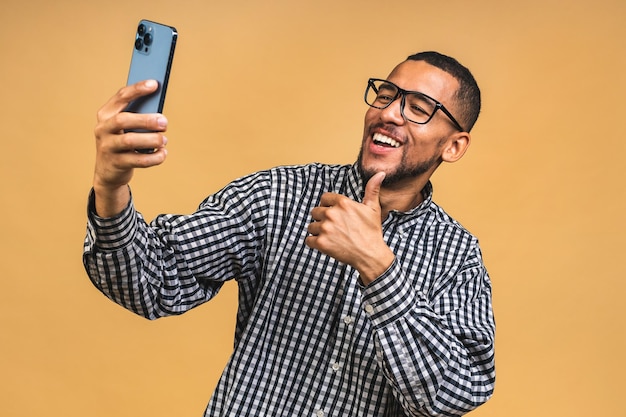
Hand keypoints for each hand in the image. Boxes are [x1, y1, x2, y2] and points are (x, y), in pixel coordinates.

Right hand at [92, 80, 168, 216]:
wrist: (109, 171)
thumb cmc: (122, 143)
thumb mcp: (125, 128)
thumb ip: (137, 117)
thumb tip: (160, 112)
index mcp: (106, 114)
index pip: (120, 97)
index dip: (137, 90)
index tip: (154, 84)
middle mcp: (103, 129)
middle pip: (123, 120)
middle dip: (146, 120)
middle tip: (164, 123)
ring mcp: (108, 147)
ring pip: (130, 141)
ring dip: (152, 140)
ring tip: (164, 140)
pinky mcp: (116, 164)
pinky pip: (138, 160)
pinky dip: (154, 157)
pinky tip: (163, 153)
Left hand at [305, 172, 394, 283]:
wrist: (370, 254)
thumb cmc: (372, 232)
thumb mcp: (373, 209)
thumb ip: (372, 189)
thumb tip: (380, 173)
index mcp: (343, 203)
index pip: (324, 198)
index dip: (328, 206)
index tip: (334, 214)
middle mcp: (332, 213)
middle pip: (315, 212)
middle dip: (322, 219)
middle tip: (334, 228)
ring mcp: (325, 228)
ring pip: (311, 226)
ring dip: (318, 232)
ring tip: (331, 237)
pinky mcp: (321, 243)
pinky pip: (308, 240)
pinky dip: (315, 243)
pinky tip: (326, 244)